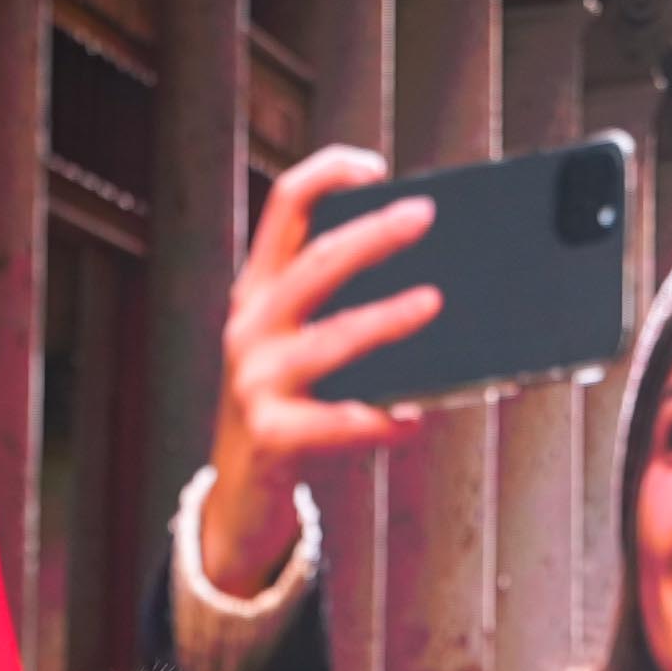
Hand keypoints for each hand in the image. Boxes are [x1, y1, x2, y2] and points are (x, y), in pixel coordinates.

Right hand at [202, 144, 443, 596]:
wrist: (237, 504)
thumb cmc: (285, 419)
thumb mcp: (295, 356)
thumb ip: (338, 318)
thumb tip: (430, 291)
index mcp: (258, 295)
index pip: (284, 210)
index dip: (327, 176)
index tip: (375, 166)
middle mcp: (250, 329)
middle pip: (316, 263)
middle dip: (373, 235)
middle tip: (424, 215)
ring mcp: (256, 383)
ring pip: (333, 338)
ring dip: (387, 319)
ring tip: (434, 303)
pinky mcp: (271, 436)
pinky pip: (339, 423)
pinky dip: (383, 422)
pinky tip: (414, 420)